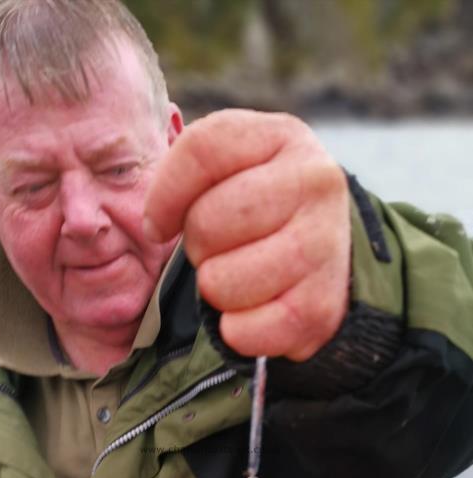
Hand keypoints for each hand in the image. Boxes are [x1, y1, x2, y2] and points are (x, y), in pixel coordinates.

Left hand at [144, 110, 350, 360]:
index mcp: (284, 137)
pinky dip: (235, 332)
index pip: (202, 150)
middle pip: (207, 222)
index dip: (164, 195)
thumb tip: (153, 226)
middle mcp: (315, 182)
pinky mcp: (322, 307)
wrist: (332, 263)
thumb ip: (192, 173)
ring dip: (216, 291)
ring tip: (241, 280)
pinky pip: (243, 331)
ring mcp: (325, 245)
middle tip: (220, 252)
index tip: (158, 225)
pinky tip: (254, 314)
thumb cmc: (262, 214)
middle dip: (197, 247)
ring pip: (221, 281)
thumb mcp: (234, 170)